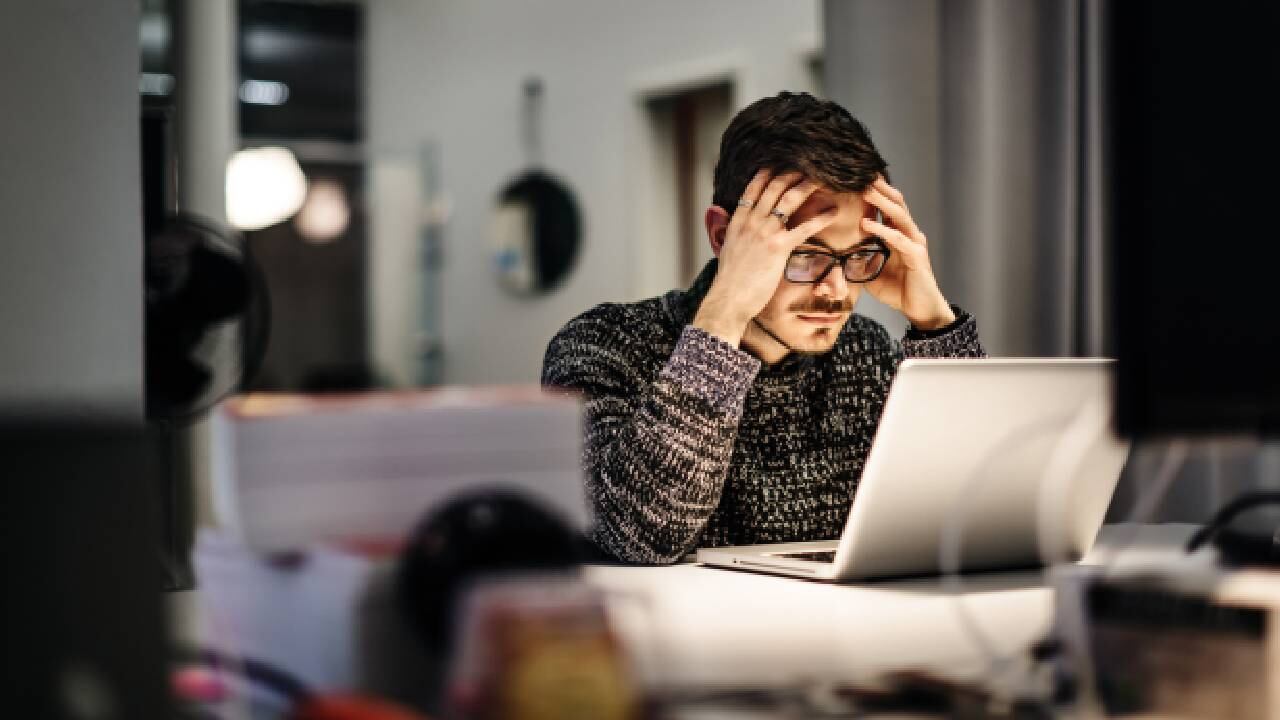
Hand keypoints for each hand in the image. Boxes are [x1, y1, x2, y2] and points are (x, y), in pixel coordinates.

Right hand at [695, 169, 838, 344]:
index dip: (768, 173)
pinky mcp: (779, 248)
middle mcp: (751, 221)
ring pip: (789, 200)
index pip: (753, 188)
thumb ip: (730, 231)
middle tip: (808, 166)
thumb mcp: (726, 249)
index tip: (780, 163)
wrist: (728, 298)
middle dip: (792, 173)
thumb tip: (725, 221)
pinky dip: (821, 218)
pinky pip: (804, 228)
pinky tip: (833, 212)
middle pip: (774, 187)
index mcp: (738, 221)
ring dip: (807, 186)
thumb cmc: (729, 280)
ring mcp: (765, 233)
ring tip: (822, 178)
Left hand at [860, 177, 955, 330]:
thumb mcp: (870, 271)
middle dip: (879, 189)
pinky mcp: (917, 257)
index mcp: (898, 234)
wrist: (919, 309)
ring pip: (899, 215)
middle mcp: (908, 234)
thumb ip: (857, 260)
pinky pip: (899, 239)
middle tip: (862, 174)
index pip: (887, 207)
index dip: (875, 193)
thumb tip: (834, 255)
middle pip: (895, 203)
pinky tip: (867, 224)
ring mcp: (914, 243)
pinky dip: (883, 230)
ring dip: (881, 202)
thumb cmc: (897, 289)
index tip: (857, 179)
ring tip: (865, 191)